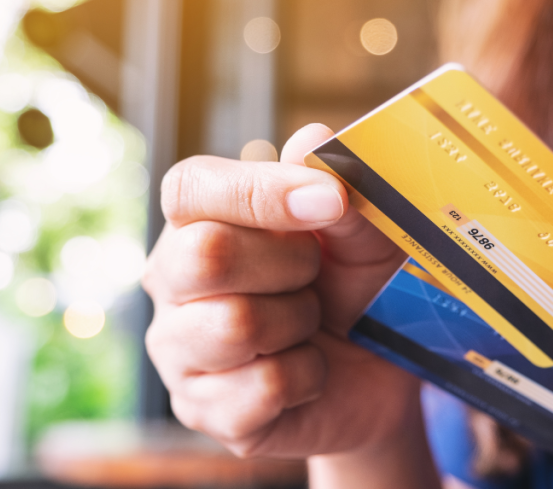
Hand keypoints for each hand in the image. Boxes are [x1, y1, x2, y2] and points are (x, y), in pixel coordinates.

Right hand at [143, 124, 417, 459]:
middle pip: (204, 256)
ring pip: (234, 326)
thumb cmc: (358, 285)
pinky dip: (307, 378)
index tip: (330, 202)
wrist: (379, 371)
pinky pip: (262, 389)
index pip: (191, 188)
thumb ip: (340, 189)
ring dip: (300, 324)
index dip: (261, 192)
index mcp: (200, 219)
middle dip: (289, 265)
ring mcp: (179, 349)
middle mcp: (173, 280)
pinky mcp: (203, 410)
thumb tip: (310, 142)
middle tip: (316, 275)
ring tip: (311, 324)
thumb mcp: (366, 233)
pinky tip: (309, 373)